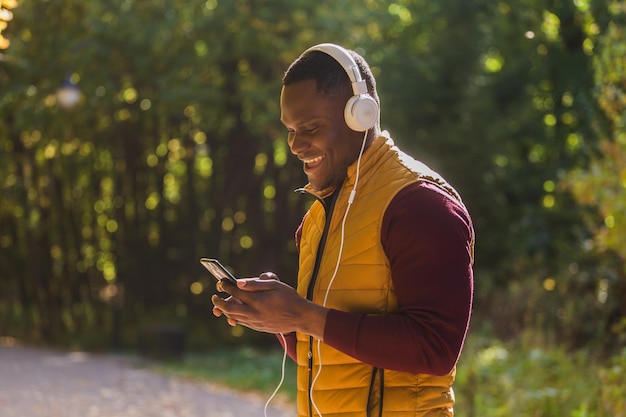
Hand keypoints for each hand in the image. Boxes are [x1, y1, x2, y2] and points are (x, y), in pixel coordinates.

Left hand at [211, 272, 327, 337]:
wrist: (300, 317)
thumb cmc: (289, 297)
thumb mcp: (275, 285)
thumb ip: (256, 283)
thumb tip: (239, 282)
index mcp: (257, 300)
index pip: (236, 292)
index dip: (226, 286)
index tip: (221, 282)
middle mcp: (254, 312)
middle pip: (229, 308)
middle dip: (219, 302)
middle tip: (214, 297)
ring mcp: (255, 322)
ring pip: (234, 317)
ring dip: (225, 311)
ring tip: (219, 307)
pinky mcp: (258, 328)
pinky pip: (242, 323)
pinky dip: (235, 317)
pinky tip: (234, 314)